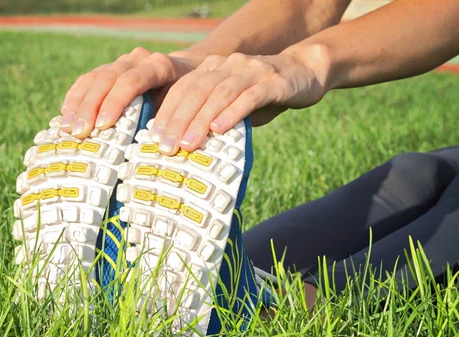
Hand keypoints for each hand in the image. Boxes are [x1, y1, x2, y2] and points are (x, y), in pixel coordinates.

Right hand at [59, 47, 201, 137]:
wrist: (186, 74)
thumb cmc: (185, 99)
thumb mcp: (181, 108)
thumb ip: (163, 120)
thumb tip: (145, 147)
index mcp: (159, 65)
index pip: (131, 80)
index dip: (115, 102)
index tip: (103, 125)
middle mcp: (138, 58)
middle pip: (107, 78)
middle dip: (91, 107)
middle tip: (80, 132)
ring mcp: (122, 61)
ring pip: (93, 78)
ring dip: (78, 104)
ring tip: (68, 128)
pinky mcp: (109, 68)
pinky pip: (86, 80)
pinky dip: (75, 98)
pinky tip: (66, 115)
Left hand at [152, 47, 330, 154]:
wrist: (304, 72)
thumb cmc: (262, 95)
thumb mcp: (233, 104)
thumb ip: (214, 119)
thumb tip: (186, 149)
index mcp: (213, 68)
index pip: (183, 88)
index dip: (167, 111)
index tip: (154, 136)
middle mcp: (228, 65)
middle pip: (196, 90)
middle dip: (178, 119)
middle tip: (167, 146)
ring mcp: (251, 71)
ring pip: (219, 93)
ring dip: (201, 120)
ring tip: (188, 144)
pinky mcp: (273, 81)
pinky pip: (249, 96)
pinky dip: (232, 113)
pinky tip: (219, 129)